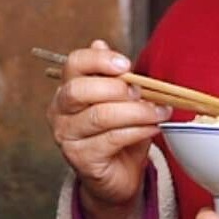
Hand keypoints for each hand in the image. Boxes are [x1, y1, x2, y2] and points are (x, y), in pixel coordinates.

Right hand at [48, 39, 169, 208]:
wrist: (119, 176)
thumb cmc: (119, 133)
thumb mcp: (119, 100)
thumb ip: (112, 75)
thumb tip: (99, 43)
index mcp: (67, 90)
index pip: (73, 64)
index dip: (99, 60)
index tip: (126, 64)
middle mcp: (59, 111)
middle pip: (79, 90)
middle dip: (116, 88)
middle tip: (142, 92)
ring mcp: (66, 137)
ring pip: (100, 116)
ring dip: (136, 111)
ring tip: (159, 111)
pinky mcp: (80, 159)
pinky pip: (112, 139)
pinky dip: (138, 130)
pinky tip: (153, 128)